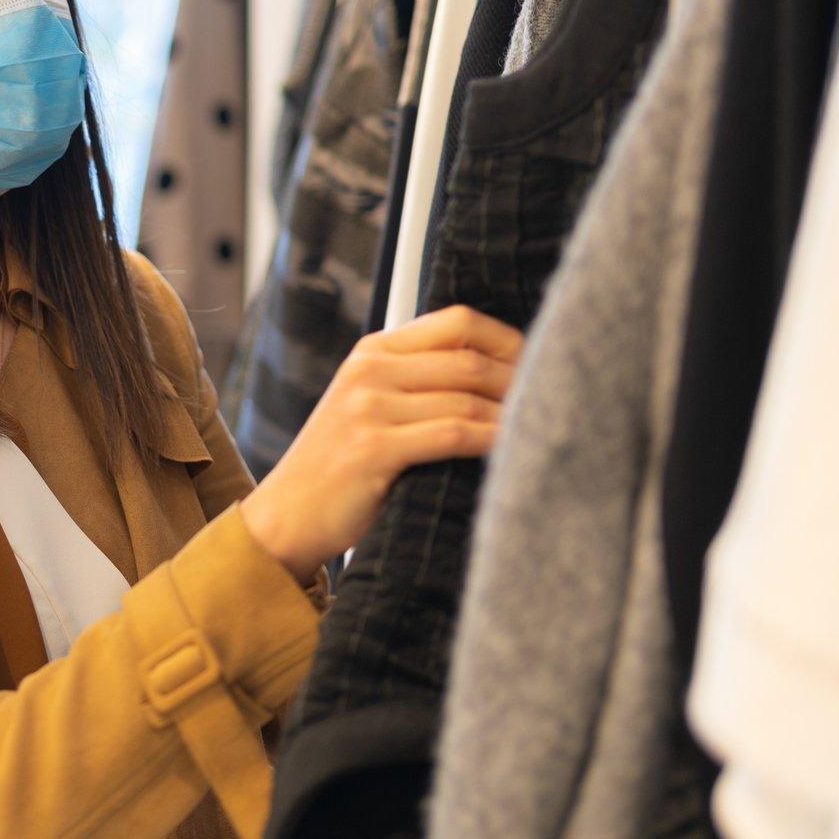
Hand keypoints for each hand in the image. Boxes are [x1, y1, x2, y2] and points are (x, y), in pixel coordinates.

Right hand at [242, 304, 523, 579]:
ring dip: (512, 416)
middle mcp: (370, 370)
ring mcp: (368, 407)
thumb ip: (415, 382)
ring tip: (541, 430)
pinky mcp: (374, 447)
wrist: (286, 516)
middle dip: (519, 382)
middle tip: (552, 404)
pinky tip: (512, 450)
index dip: (507, 340)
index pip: (457, 321)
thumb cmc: (338, 468)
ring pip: (467, 398)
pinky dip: (491, 441)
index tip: (538, 365)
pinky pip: (453, 434)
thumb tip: (494, 374)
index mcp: (373, 352)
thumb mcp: (369, 406)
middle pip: (469, 359)